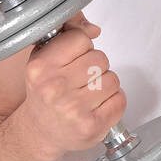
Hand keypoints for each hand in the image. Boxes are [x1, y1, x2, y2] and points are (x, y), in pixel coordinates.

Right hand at [20, 12, 126, 157]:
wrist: (40, 132)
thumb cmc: (45, 93)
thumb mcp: (45, 59)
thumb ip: (66, 35)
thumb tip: (92, 28)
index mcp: (40, 67)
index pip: (80, 39)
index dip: (82, 48)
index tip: (73, 60)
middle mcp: (55, 88)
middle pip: (100, 58)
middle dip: (95, 67)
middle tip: (80, 81)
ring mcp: (74, 108)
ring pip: (113, 79)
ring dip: (105, 85)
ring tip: (87, 94)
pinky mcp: (92, 125)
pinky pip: (120, 100)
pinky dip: (113, 102)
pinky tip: (96, 107)